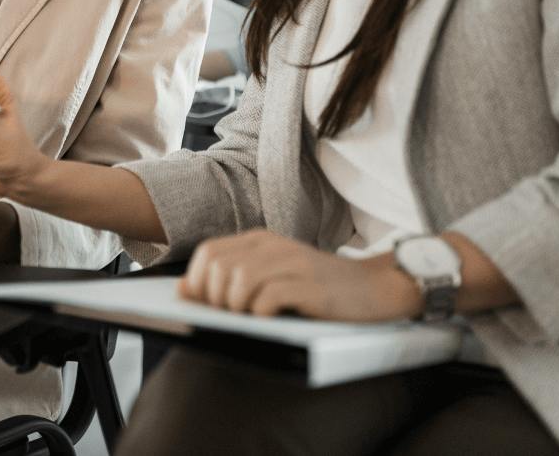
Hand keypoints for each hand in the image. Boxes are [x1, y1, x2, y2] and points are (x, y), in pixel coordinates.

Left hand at [180, 230, 420, 321]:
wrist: (375, 288)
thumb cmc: (319, 289)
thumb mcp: (271, 276)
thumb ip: (229, 278)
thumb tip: (183, 289)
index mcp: (259, 240)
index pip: (208, 252)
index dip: (198, 282)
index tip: (207, 306)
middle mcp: (272, 245)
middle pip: (219, 267)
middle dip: (215, 298)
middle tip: (232, 316)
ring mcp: (292, 262)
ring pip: (239, 280)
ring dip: (236, 307)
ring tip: (252, 318)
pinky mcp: (309, 285)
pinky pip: (268, 297)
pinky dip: (261, 313)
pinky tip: (272, 317)